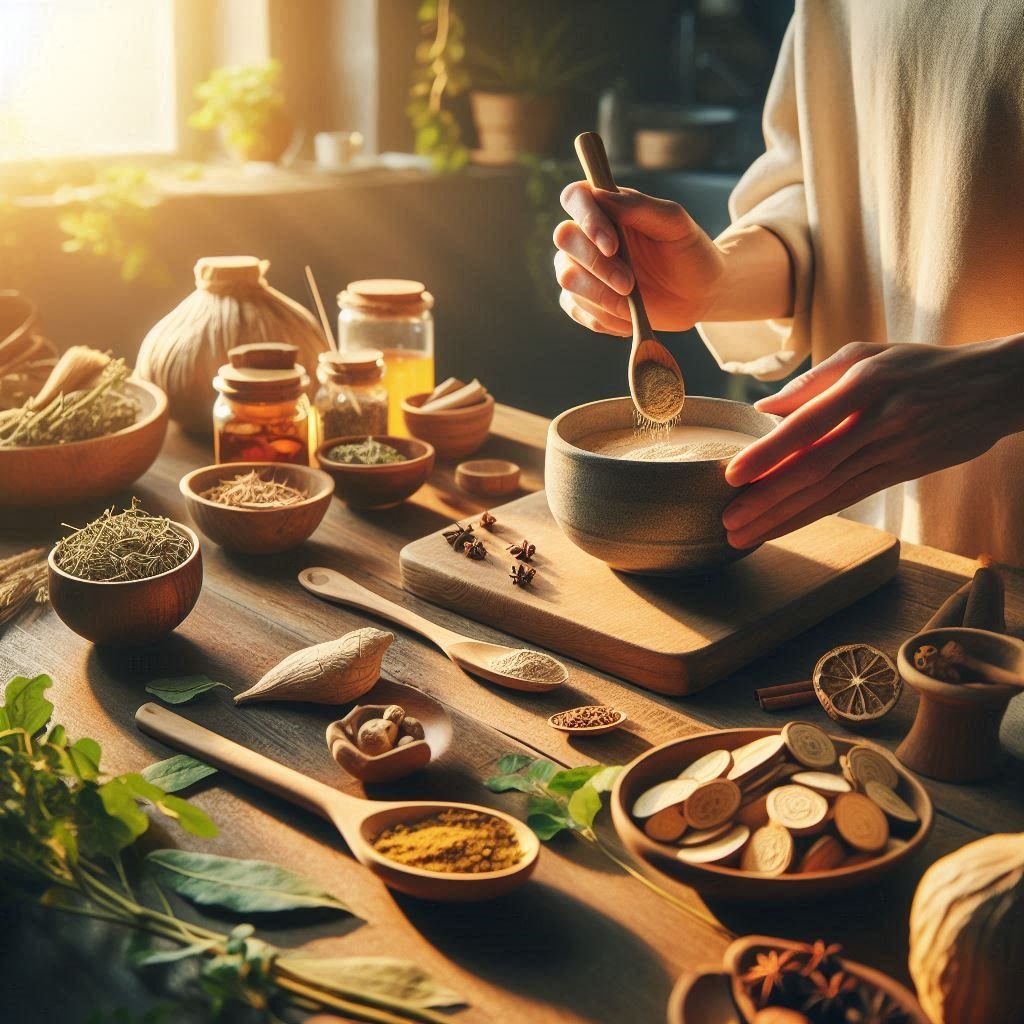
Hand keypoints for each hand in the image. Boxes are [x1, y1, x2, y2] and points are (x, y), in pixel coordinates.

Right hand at [553, 182, 725, 335]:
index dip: (586, 218)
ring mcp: (582, 269)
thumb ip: (639, 206)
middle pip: (565, 238)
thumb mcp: (674, 224)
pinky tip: (626, 317)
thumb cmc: (688, 251)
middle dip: (596, 265)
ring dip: (599, 294)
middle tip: (629, 284)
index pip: (576, 197)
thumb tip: (601, 194)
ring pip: (566, 277)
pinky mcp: (584, 301)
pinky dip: (600, 316)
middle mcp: (587, 235)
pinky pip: (575, 308)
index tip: (612, 246)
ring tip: (631, 303)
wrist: (698, 294)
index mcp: (607, 207)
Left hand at [722, 339, 1023, 548]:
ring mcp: (892, 451)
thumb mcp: (867, 354)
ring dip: (783, 517)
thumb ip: (813, 381)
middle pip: (815, 468)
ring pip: (830, 491)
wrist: (995, 386)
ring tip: (743, 535)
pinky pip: (850, 497)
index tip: (733, 476)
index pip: (808, 426)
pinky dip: (813, 515)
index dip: (769, 453)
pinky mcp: (902, 472)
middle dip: (768, 500)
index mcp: (865, 384)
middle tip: (728, 522)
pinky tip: (783, 528)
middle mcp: (878, 421)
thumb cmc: (919, 365)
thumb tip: (763, 410)